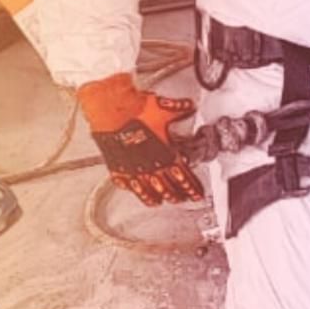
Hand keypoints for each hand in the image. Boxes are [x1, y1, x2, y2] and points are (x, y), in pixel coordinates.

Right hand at [78, 74, 203, 206]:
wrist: (112, 108)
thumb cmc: (137, 109)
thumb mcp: (165, 107)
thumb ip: (179, 109)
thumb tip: (188, 106)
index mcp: (165, 154)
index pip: (183, 176)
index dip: (192, 187)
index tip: (196, 194)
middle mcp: (149, 164)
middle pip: (166, 187)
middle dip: (176, 195)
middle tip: (182, 199)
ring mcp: (132, 167)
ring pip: (145, 189)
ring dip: (154, 197)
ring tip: (158, 202)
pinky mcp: (116, 165)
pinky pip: (124, 182)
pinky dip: (130, 187)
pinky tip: (132, 190)